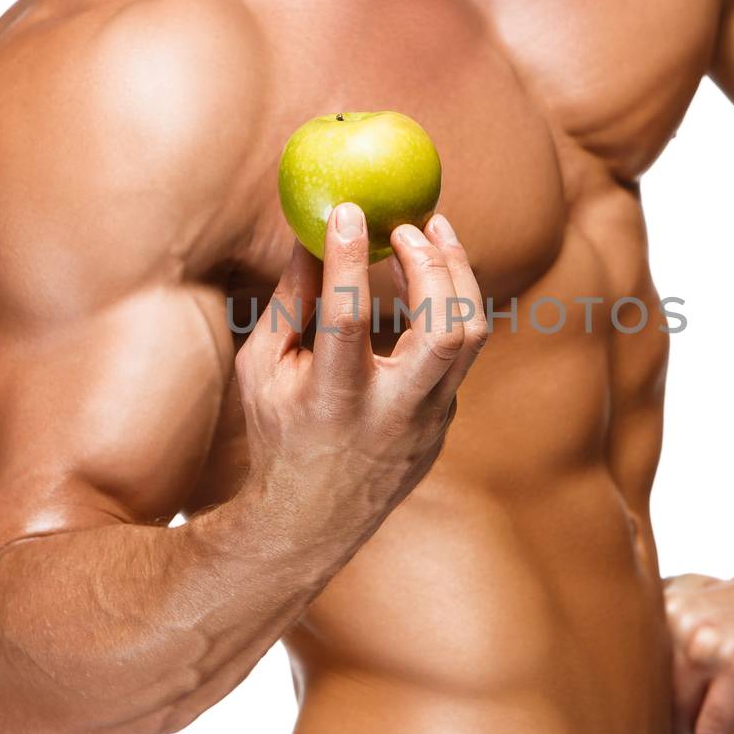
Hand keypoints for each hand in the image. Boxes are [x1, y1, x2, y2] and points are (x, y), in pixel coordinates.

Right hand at [235, 204, 486, 532]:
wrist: (310, 524)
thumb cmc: (277, 436)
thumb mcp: (262, 370)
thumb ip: (288, 301)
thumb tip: (311, 233)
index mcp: (333, 400)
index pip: (349, 319)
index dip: (350, 259)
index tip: (348, 210)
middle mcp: (392, 413)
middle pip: (444, 330)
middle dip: (434, 265)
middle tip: (409, 224)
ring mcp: (429, 421)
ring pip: (472, 337)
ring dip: (458, 275)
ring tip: (433, 234)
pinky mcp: (446, 421)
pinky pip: (458, 354)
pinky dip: (445, 308)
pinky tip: (424, 282)